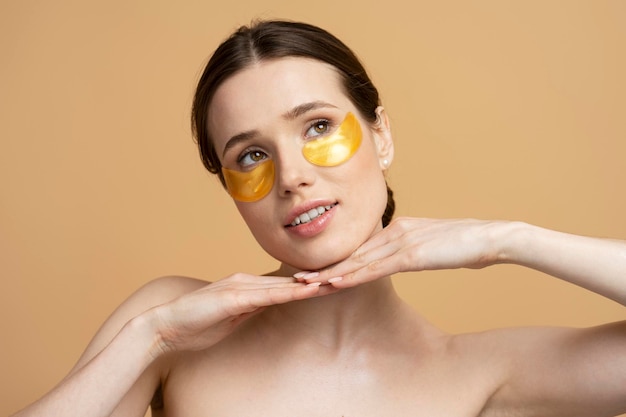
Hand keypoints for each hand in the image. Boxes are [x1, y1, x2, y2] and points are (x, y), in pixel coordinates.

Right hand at [147, 273, 334, 355]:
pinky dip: (289, 291)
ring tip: (336, 280)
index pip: (283, 285)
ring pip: (282, 285)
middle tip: (344, 276)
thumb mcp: (231, 318)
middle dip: (317, 280)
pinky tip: (307, 290)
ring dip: (311, 284)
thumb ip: (249, 309)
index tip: (331, 284)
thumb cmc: (195, 324)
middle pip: (288, 281)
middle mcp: (245, 281)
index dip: (308, 284)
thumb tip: (268, 307)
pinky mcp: (233, 297)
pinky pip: (267, 295)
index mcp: (245, 286)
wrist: (165, 326)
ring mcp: (239, 287)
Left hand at [301, 217, 506, 287]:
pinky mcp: (411, 254)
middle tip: (298, 278)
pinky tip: (334, 284)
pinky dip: (351, 276)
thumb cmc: (468, 244)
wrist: (492, 238)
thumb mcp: (435, 245)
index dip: (338, 260)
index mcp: (400, 227)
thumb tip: (406, 256)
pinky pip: (374, 268)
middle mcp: (395, 231)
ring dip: (329, 274)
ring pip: (357, 261)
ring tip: (304, 284)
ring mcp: (401, 241)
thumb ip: (416, 248)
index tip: (317, 270)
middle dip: (324, 268)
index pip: (363, 248)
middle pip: (353, 253)